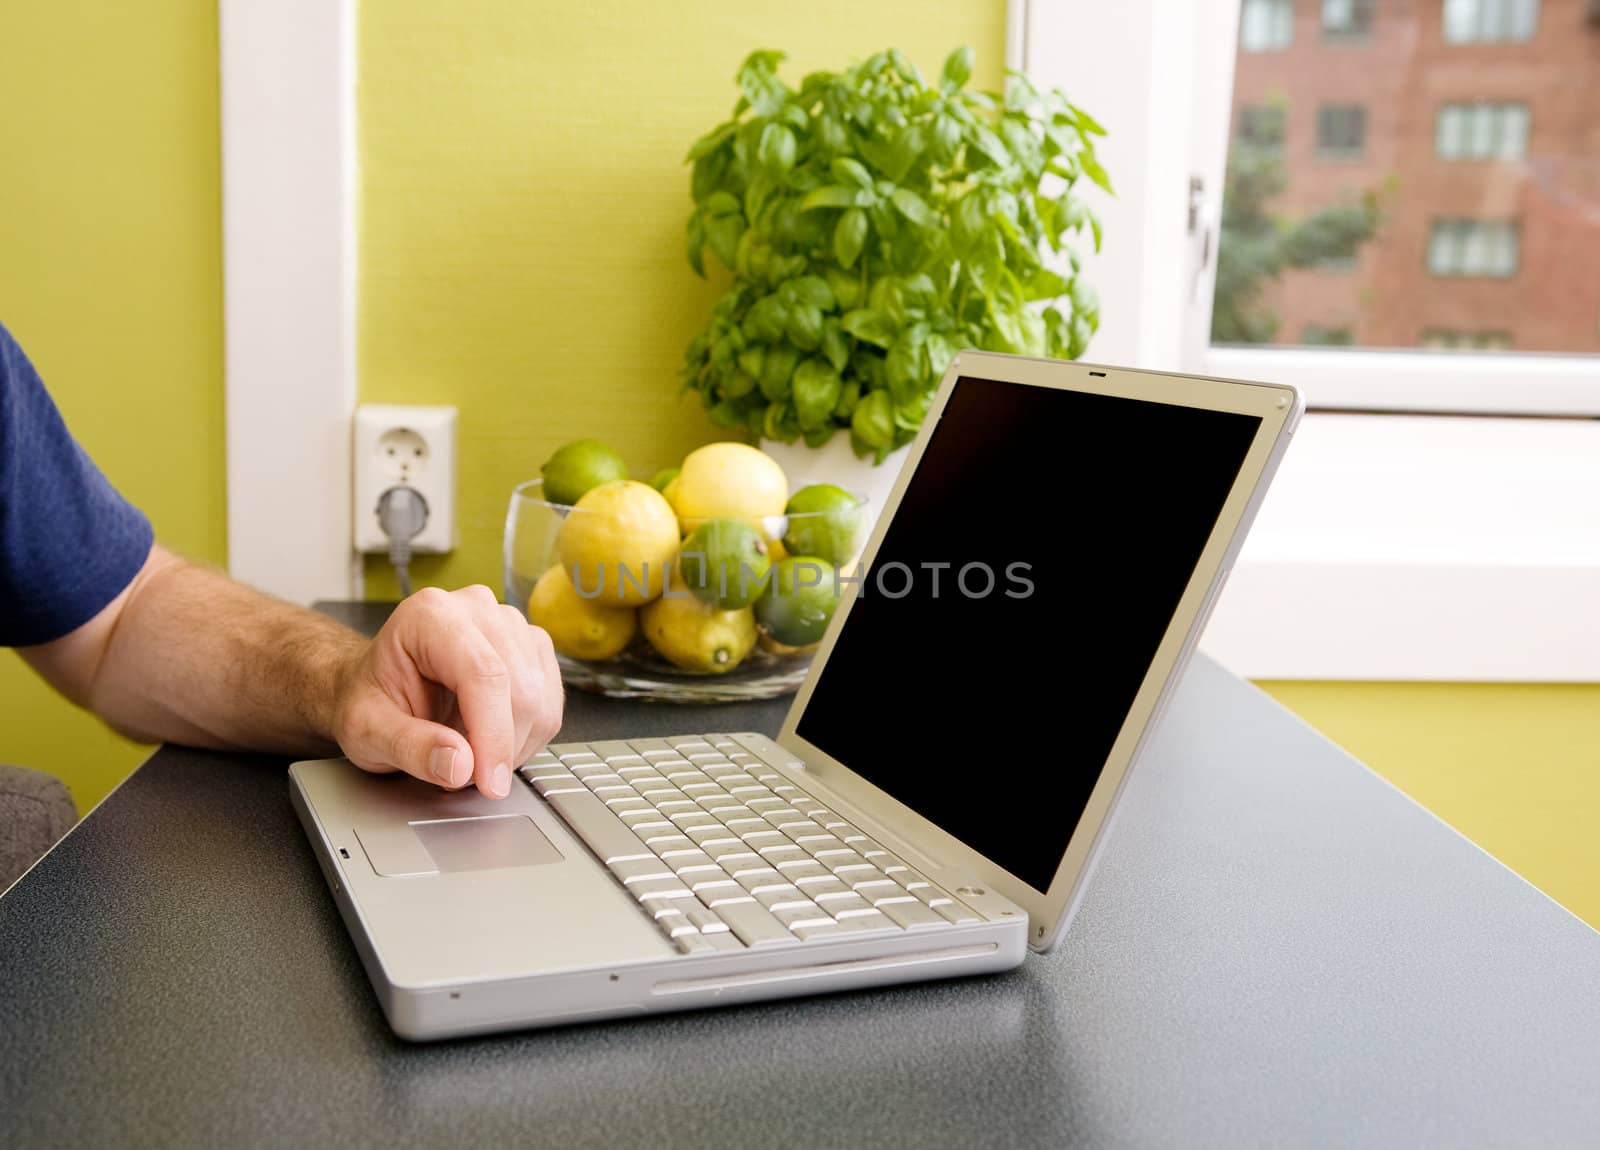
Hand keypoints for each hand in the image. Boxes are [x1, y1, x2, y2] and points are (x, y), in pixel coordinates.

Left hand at [330, 586, 563, 797]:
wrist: (378, 685)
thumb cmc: (370, 699)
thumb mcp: (366, 731)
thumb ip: (409, 747)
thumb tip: (460, 766)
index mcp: (430, 615)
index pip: (484, 674)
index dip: (493, 735)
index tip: (488, 782)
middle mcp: (477, 610)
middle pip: (520, 688)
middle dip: (500, 747)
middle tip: (461, 773)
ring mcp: (510, 625)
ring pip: (541, 699)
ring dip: (512, 743)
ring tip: (466, 747)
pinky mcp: (532, 648)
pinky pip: (550, 703)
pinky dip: (525, 736)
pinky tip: (489, 737)